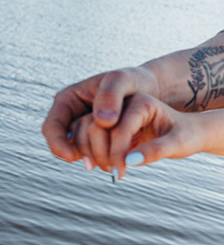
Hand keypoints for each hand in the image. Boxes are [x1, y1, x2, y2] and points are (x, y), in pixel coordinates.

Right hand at [42, 67, 158, 161]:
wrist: (151, 89)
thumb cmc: (133, 80)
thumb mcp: (122, 80)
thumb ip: (110, 95)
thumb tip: (101, 121)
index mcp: (69, 99)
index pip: (52, 126)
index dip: (58, 143)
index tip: (71, 157)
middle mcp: (72, 116)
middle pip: (64, 143)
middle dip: (81, 154)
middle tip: (102, 164)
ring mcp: (85, 129)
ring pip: (79, 151)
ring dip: (94, 159)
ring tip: (113, 164)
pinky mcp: (99, 139)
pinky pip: (95, 154)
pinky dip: (105, 159)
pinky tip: (117, 162)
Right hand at [86, 93, 206, 178]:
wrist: (190, 132)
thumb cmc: (187, 136)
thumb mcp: (178, 144)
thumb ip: (156, 151)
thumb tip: (129, 162)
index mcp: (142, 102)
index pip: (118, 128)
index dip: (116, 152)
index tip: (120, 172)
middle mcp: (124, 104)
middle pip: (94, 125)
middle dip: (99, 152)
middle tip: (113, 173)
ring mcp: (114, 112)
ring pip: (84, 128)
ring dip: (89, 152)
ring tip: (109, 170)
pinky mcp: (110, 124)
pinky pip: (87, 135)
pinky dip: (87, 151)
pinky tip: (98, 166)